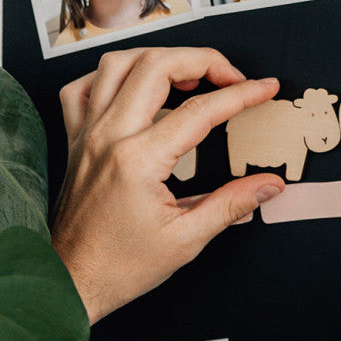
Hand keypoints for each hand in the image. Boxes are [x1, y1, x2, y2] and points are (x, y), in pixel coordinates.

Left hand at [51, 47, 285, 323]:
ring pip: (118, 64)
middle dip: (203, 60)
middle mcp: (109, 137)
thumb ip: (233, 204)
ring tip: (190, 73)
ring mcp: (88, 134)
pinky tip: (136, 86)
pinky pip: (85, 87)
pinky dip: (113, 75)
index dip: (241, 94)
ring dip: (160, 58)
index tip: (264, 88)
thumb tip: (270, 184)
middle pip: (156, 66)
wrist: (70, 282)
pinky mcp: (77, 141)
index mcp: (139, 160)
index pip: (200, 109)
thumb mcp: (188, 239)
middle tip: (231, 76)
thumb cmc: (120, 266)